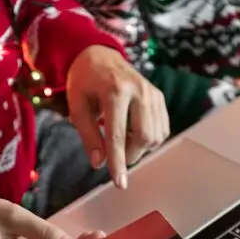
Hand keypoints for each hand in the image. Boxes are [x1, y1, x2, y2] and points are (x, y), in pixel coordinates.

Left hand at [66, 45, 169, 189]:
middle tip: (114, 155)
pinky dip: (149, 140)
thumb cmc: (84, 82)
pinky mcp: (159, 97)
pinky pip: (162, 129)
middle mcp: (139, 90)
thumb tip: (99, 164)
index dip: (118, 162)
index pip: (117, 135)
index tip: (119, 183)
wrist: (98, 55)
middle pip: (143, 137)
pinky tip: (134, 135)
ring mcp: (153, 92)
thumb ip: (88, 135)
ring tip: (122, 141)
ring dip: (139, 149)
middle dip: (129, 155)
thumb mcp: (77, 106)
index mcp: (115, 90)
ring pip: (155, 136)